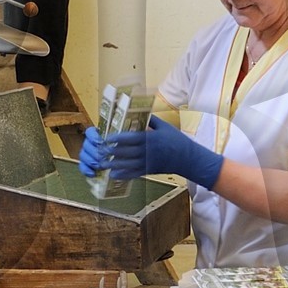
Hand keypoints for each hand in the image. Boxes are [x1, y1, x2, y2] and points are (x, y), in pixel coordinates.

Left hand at [78, 119, 222, 189]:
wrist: (188, 159)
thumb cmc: (177, 140)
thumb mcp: (165, 126)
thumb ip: (151, 120)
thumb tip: (139, 113)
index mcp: (151, 138)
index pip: (131, 138)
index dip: (118, 139)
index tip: (107, 138)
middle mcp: (148, 151)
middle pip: (126, 152)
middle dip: (112, 152)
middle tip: (99, 152)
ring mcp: (148, 162)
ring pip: (128, 164)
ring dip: (114, 165)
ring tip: (102, 164)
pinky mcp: (150, 171)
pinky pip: (135, 173)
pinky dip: (124, 175)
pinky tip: (114, 175)